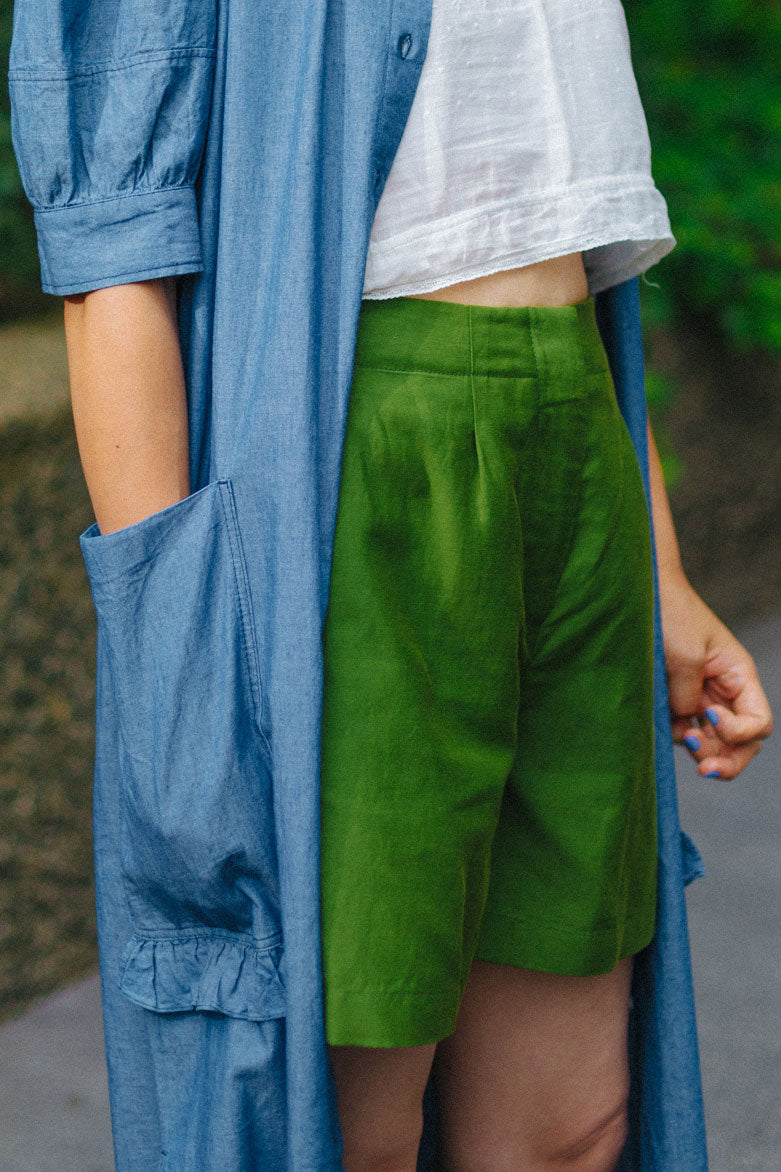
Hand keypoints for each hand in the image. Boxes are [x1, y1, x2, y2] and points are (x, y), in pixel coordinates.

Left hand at [658, 570, 773, 779]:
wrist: (641, 597)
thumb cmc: (670, 615)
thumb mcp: (685, 655)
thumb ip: (688, 696)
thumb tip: (686, 722)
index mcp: (739, 676)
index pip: (758, 723)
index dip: (739, 732)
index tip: (709, 717)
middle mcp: (725, 691)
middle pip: (742, 742)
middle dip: (727, 760)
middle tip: (703, 768)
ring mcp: (702, 697)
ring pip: (715, 742)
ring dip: (703, 751)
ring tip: (685, 739)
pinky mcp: (677, 699)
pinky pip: (687, 731)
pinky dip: (680, 738)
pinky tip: (668, 728)